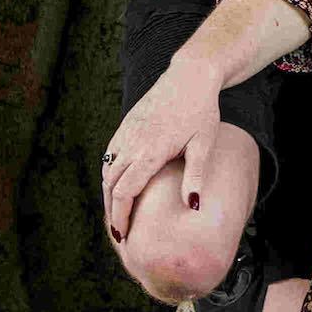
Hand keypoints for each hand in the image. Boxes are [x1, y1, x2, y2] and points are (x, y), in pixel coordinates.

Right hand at [101, 58, 221, 241]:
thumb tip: (193, 207)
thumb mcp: (204, 144)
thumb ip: (195, 177)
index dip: (120, 217)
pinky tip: (116, 186)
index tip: (123, 236)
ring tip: (117, 214)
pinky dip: (109, 174)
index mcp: (150, 151)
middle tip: (119, 234)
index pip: (125, 192)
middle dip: (111, 211)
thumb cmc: (202, 111)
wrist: (190, 76)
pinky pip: (109, 155)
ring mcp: (126, 132)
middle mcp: (132, 142)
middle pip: (110, 185)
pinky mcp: (126, 125)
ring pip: (107, 170)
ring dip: (108, 194)